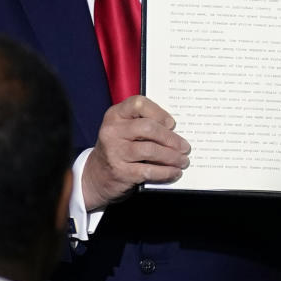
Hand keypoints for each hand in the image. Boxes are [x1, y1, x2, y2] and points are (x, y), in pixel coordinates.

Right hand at [81, 96, 189, 210]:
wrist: (96, 176)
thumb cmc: (118, 148)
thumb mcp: (123, 130)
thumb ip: (142, 124)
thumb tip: (175, 130)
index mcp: (115, 115)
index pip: (138, 103)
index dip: (158, 112)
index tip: (171, 123)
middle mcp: (112, 131)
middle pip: (148, 128)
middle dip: (171, 138)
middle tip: (185, 147)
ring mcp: (115, 152)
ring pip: (151, 150)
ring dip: (172, 157)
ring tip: (183, 160)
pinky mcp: (121, 172)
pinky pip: (149, 170)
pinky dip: (166, 172)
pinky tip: (174, 172)